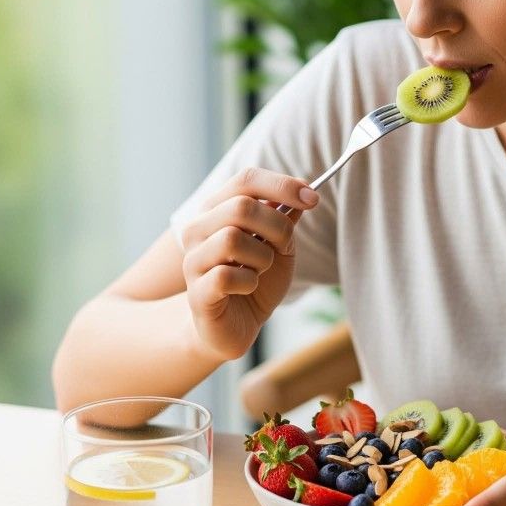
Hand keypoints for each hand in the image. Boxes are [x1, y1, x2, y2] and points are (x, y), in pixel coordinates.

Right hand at [180, 167, 318, 360]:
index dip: (282, 185)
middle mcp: (198, 229)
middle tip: (283, 246)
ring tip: (260, 270)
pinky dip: (249, 282)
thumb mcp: (279, 245)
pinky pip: (226, 276)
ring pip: (232, 239)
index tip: (312, 198)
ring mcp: (193, 261)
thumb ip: (286, 217)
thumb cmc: (255, 279)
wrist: (234, 325)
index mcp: (217, 209)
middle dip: (277, 226)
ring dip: (262, 257)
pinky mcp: (196, 292)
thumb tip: (304, 189)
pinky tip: (248, 288)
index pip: (246, 180)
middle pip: (240, 206)